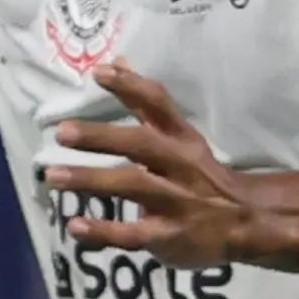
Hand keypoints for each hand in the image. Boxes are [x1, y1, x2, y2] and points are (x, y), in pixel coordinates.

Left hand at [38, 61, 257, 269]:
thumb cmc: (198, 173)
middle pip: (142, 145)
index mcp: (181, 138)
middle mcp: (180, 165)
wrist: (245, 222)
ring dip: (91, 180)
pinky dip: (104, 231)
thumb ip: (146, 105)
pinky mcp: (168, 236)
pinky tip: (74, 226)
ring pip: (133, 186)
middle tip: (62, 133)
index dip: (131, 87)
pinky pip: (133, 234)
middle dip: (102, 138)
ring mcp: (176, 201)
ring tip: (54, 176)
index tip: (98, 72)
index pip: (159, 105)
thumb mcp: (180, 137)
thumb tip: (116, 62)